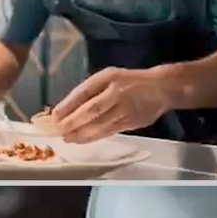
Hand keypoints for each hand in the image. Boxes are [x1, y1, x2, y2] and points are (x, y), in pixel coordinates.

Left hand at [53, 67, 172, 143]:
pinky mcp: (132, 122)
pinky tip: (83, 139)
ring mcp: (126, 108)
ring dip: (81, 133)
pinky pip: (109, 131)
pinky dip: (94, 137)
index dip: (68, 105)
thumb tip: (67, 109)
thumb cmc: (131, 82)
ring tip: (67, 138)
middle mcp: (117, 92)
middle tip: (58, 130)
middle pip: (91, 110)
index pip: (84, 91)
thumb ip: (92, 90)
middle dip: (73, 122)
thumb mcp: (110, 77)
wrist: (162, 88)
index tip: (54, 115)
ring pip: (100, 124)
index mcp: (110, 77)